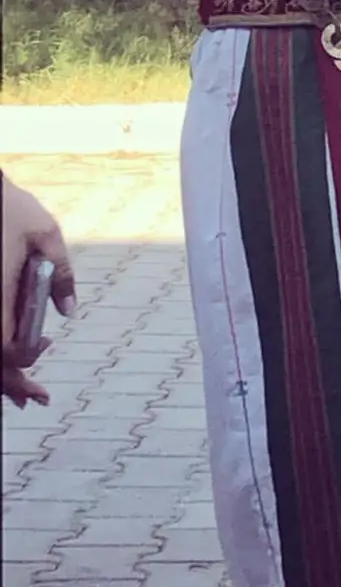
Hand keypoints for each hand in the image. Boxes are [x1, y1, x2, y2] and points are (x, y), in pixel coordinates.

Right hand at [2, 176, 75, 406]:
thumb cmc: (8, 206)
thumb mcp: (46, 233)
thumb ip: (61, 272)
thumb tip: (69, 309)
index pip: (4, 349)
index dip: (25, 358)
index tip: (47, 346)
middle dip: (11, 384)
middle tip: (37, 398)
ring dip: (0, 374)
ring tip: (22, 392)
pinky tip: (9, 355)